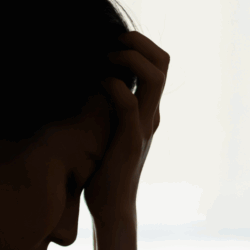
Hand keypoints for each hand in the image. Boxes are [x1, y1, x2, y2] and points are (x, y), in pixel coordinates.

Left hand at [83, 31, 169, 225]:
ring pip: (154, 76)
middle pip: (163, 61)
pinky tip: (95, 85)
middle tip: (110, 42)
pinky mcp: (130, 141)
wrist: (112, 207)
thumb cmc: (104, 172)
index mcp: (148, 110)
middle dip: (137, 41)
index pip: (159, 63)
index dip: (139, 44)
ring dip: (128, 58)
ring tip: (105, 59)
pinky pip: (128, 103)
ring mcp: (144, 126)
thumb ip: (107, 110)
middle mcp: (151, 114)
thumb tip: (86, 89)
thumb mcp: (108, 133)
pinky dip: (112, 86)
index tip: (110, 43)